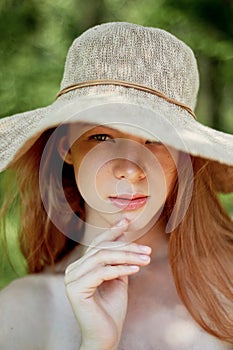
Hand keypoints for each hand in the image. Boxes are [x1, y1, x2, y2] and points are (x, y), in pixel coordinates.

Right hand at [64, 219, 150, 349]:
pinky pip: (102, 272)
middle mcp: (73, 269)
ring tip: (146, 259)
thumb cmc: (112, 309)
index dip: (112, 231)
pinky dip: (121, 269)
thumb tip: (125, 238)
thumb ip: (118, 260)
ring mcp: (71, 279)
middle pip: (102, 249)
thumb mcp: (118, 278)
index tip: (127, 221)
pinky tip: (136, 269)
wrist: (106, 336)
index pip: (97, 244)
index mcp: (81, 266)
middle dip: (127, 247)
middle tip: (147, 250)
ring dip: (127, 256)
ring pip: (103, 258)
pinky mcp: (75, 289)